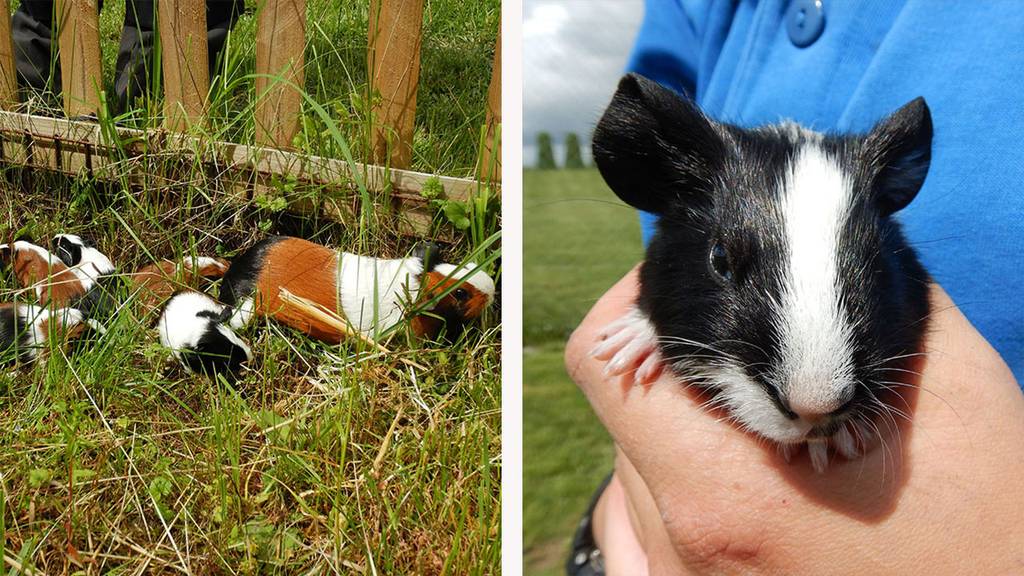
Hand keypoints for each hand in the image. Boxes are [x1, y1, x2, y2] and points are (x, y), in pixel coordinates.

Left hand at [566, 266, 1023, 574]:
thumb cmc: (989, 528)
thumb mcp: (950, 394)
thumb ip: (866, 304)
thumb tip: (820, 246)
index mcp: (724, 487)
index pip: (605, 365)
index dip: (634, 313)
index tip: (675, 302)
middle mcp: (683, 547)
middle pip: (626, 417)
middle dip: (678, 380)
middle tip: (748, 373)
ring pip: (634, 476)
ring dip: (681, 440)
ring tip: (762, 444)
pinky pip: (637, 539)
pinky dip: (667, 500)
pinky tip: (729, 491)